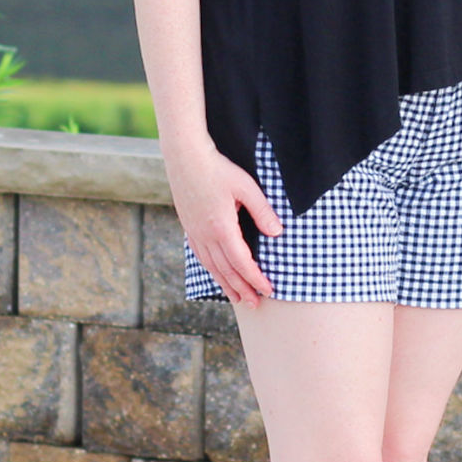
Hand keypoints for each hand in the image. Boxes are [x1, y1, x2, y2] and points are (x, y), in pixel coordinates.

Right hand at [169, 145, 282, 306]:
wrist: (185, 157)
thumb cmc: (218, 169)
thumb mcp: (247, 187)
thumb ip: (263, 212)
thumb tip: (276, 234)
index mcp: (221, 228)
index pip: (241, 263)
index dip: (255, 279)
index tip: (268, 290)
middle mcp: (206, 235)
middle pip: (226, 271)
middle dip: (243, 289)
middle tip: (255, 304)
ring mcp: (195, 233)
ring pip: (212, 267)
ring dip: (226, 284)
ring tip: (237, 298)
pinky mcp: (189, 227)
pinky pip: (201, 256)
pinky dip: (212, 270)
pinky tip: (217, 274)